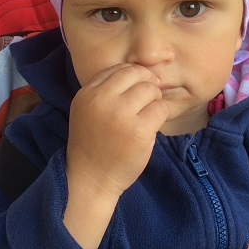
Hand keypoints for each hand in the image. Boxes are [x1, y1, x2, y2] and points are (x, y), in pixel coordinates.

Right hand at [66, 63, 168, 198]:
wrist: (90, 179)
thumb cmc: (92, 145)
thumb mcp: (87, 111)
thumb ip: (105, 91)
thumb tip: (140, 74)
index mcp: (87, 93)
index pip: (117, 69)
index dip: (134, 75)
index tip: (139, 87)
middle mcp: (102, 100)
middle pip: (136, 74)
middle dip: (148, 84)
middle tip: (149, 99)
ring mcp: (121, 115)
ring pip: (151, 90)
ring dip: (155, 100)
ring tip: (149, 115)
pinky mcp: (139, 131)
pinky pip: (161, 109)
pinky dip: (162, 115)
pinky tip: (152, 126)